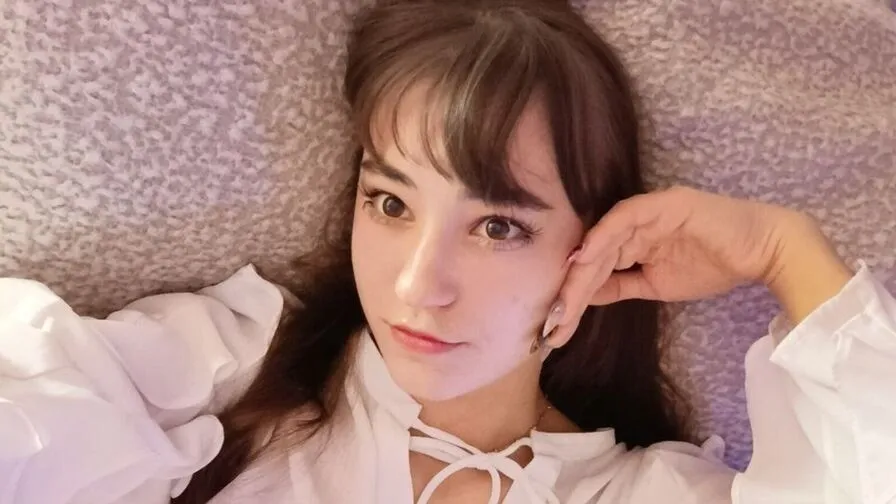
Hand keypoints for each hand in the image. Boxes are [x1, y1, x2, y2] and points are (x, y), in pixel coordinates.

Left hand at [547, 186, 824, 345]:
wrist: (763, 252)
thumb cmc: (714, 265)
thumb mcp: (656, 284)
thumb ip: (622, 285)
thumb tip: (587, 296)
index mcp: (630, 240)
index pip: (594, 268)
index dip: (574, 295)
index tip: (557, 325)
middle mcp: (632, 223)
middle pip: (592, 256)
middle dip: (571, 291)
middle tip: (553, 323)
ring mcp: (647, 212)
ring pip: (602, 241)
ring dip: (581, 274)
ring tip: (563, 303)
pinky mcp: (662, 204)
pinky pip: (624, 218)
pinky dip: (603, 237)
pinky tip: (583, 259)